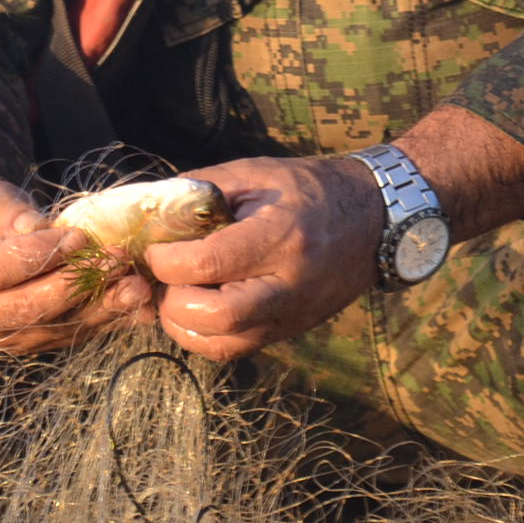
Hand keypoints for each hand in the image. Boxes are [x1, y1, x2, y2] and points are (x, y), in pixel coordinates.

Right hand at [0, 179, 152, 354]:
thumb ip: (9, 212)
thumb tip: (36, 226)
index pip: (1, 270)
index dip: (43, 254)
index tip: (78, 236)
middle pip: (31, 307)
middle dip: (78, 283)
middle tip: (115, 259)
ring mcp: (8, 337)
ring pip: (58, 326)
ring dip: (101, 307)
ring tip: (136, 286)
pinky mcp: (35, 343)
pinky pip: (73, 334)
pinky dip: (107, 320)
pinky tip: (136, 306)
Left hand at [141, 154, 381, 362]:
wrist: (372, 221)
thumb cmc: (309, 189)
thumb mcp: (255, 173)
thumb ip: (201, 190)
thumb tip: (151, 210)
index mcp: (281, 236)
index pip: (210, 262)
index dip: (168, 260)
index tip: (155, 248)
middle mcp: (289, 284)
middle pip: (217, 316)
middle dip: (174, 300)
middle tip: (164, 277)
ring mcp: (292, 315)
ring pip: (223, 344)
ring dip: (184, 325)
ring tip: (176, 293)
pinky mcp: (289, 331)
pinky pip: (236, 349)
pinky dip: (204, 335)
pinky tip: (196, 309)